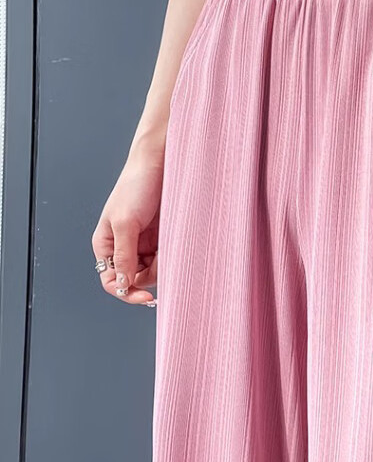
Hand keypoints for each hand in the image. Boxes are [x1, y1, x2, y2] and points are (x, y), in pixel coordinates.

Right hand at [92, 139, 162, 305]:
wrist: (161, 163)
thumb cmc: (136, 186)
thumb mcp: (126, 223)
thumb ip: (123, 255)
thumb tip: (122, 284)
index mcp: (106, 244)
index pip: (111, 280)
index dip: (126, 292)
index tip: (145, 297)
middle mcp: (124, 247)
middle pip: (135, 280)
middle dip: (149, 277)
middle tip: (163, 266)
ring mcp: (143, 244)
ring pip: (153, 272)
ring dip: (163, 266)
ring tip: (170, 246)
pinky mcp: (162, 239)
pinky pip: (166, 259)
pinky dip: (172, 258)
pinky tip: (177, 246)